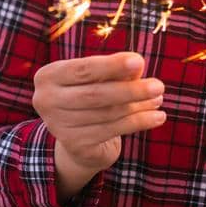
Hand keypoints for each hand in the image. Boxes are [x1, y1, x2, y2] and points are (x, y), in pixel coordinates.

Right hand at [32, 52, 165, 173]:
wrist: (79, 137)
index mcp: (48, 76)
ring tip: (159, 99)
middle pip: (95, 94)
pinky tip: (158, 117)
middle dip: (130, 89)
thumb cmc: (92, 95)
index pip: (82, 69)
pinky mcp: (75, 145)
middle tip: (159, 86)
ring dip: (138, 106)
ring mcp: (58, 126)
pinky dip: (138, 122)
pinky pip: (113, 130)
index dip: (112, 66)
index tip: (140, 61)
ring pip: (107, 113)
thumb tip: (137, 65)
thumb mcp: (100, 78)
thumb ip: (115, 70)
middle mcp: (46, 101)